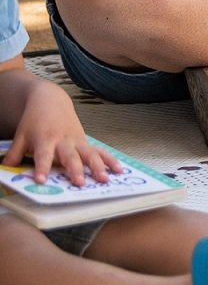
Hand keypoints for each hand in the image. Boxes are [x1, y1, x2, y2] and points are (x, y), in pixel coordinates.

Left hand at [4, 79, 119, 186]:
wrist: (49, 100)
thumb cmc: (33, 121)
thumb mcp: (20, 136)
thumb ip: (13, 154)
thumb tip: (4, 170)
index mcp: (44, 140)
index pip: (43, 156)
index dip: (42, 168)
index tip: (41, 180)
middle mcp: (62, 141)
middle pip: (70, 157)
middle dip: (75, 170)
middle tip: (79, 183)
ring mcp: (76, 140)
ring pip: (89, 154)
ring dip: (97, 167)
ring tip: (103, 179)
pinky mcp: (85, 141)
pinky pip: (99, 151)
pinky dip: (110, 160)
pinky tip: (119, 170)